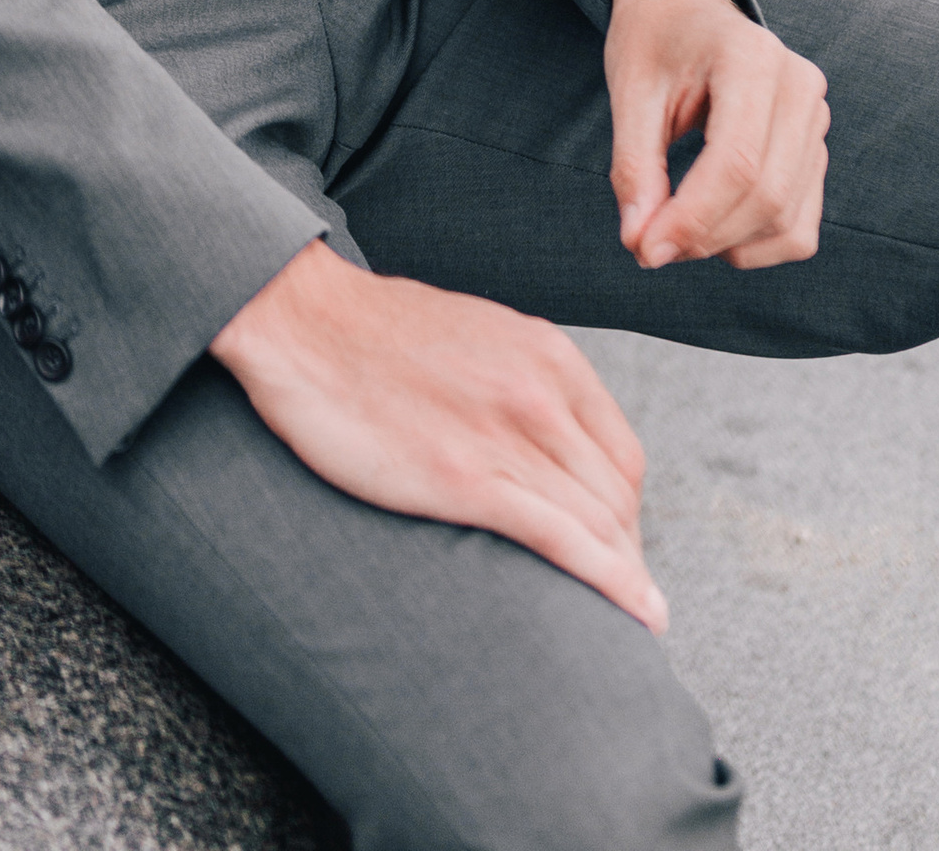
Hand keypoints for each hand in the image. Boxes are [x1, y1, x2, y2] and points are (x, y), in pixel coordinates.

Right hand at [210, 239, 664, 630]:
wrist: (301, 319)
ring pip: (600, 524)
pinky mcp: (468, 479)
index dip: (627, 512)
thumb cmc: (373, 333)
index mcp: (547, 356)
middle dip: (628, 553)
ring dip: (628, 578)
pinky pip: (565, 541)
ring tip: (636, 619)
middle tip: (620, 596)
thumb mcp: (474, 336)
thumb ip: (520, 378)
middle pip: (617, 498)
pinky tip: (638, 614)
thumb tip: (539, 430)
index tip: (615, 546)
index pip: (623, 456)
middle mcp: (542, 394)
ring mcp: (507, 437)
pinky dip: (613, 584)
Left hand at [606, 0, 827, 271]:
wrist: (685, 7)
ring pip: (787, 219)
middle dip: (704, 235)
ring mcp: (817, 120)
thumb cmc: (653, 41)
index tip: (644, 249)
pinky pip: (800, 227)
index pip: (737, 161)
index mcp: (751, 56)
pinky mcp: (817, 152)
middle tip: (647, 245)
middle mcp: (800, 86)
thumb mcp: (629, 90)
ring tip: (672, 228)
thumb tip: (640, 243)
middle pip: (766, 195)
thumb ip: (635, 166)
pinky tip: (711, 227)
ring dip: (726, 245)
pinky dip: (756, 246)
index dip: (692, 217)